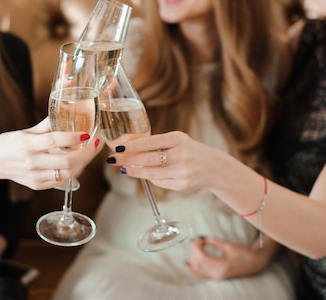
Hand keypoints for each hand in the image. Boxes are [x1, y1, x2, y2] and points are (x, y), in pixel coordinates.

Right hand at [0, 117, 99, 189]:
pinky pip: (62, 180)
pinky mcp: (38, 185)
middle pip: (66, 161)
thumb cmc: (9, 143)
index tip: (87, 133)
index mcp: (27, 145)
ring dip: (84, 163)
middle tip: (95, 143)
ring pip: (68, 173)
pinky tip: (79, 162)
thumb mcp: (26, 131)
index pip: (55, 140)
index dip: (73, 137)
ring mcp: (35, 177)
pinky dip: (74, 171)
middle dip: (86, 153)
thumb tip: (67, 111)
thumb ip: (48, 125)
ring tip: (90, 151)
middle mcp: (32, 162)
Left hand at [105, 131, 225, 192]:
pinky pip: (159, 182)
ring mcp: (182, 171)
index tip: (118, 147)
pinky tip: (146, 173)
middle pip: (148, 159)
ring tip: (123, 169)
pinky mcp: (182, 185)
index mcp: (178, 139)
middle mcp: (181, 155)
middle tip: (113, 159)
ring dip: (134, 171)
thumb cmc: (189, 150)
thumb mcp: (177, 140)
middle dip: (127, 159)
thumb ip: (156, 143)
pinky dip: (150, 178)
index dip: (132, 145)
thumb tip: (128, 146)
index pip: (150, 142)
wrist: (213, 167)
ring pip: (151, 173)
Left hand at [187, 236, 268, 279]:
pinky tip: (188, 262)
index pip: (202, 258)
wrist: (254, 263)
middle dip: (194, 251)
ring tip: (195, 248)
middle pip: (198, 264)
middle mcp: (217, 274)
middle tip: (197, 241)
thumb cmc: (244, 254)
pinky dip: (193, 269)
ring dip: (193, 258)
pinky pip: (200, 275)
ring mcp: (216, 277)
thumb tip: (203, 238)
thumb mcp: (229, 245)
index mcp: (221, 267)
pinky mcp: (216, 276)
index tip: (199, 239)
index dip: (197, 247)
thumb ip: (215, 242)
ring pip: (197, 270)